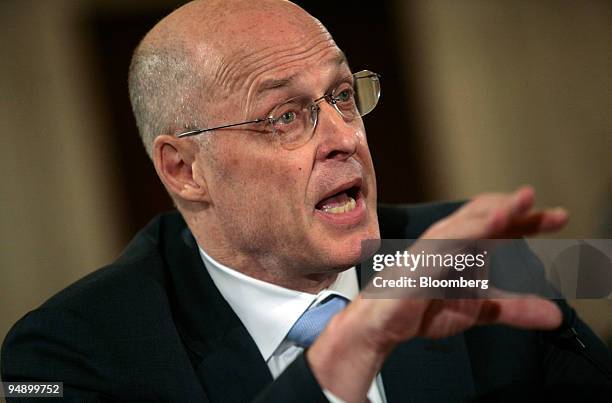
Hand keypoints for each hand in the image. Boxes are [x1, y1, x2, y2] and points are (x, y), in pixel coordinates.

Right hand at [361, 185, 567, 343]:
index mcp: (466, 246)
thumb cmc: (423, 307)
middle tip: (551, 211)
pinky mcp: (420, 261)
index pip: (502, 226)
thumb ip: (514, 308)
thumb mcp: (479, 309)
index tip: (560, 218)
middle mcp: (451, 240)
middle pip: (486, 214)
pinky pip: (444, 243)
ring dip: (493, 212)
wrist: (383, 325)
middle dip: (516, 208)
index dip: (530, 220)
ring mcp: (433, 247)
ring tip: (521, 204)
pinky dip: (468, 233)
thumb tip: (557, 316)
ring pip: (465, 222)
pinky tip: (490, 230)